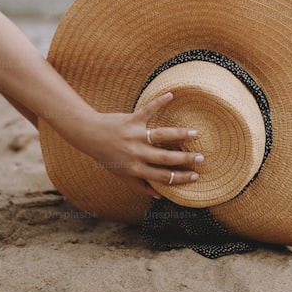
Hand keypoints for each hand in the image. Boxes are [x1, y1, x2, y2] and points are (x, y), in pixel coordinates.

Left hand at [68, 92, 202, 198]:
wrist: (89, 135)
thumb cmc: (106, 156)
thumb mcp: (121, 174)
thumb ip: (139, 186)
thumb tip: (159, 196)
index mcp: (135, 169)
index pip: (162, 176)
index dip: (180, 178)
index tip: (195, 176)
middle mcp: (136, 153)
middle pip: (165, 158)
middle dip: (185, 159)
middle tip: (201, 158)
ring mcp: (135, 135)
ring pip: (161, 135)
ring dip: (179, 134)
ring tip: (195, 133)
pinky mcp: (132, 119)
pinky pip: (148, 110)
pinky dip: (159, 102)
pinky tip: (171, 95)